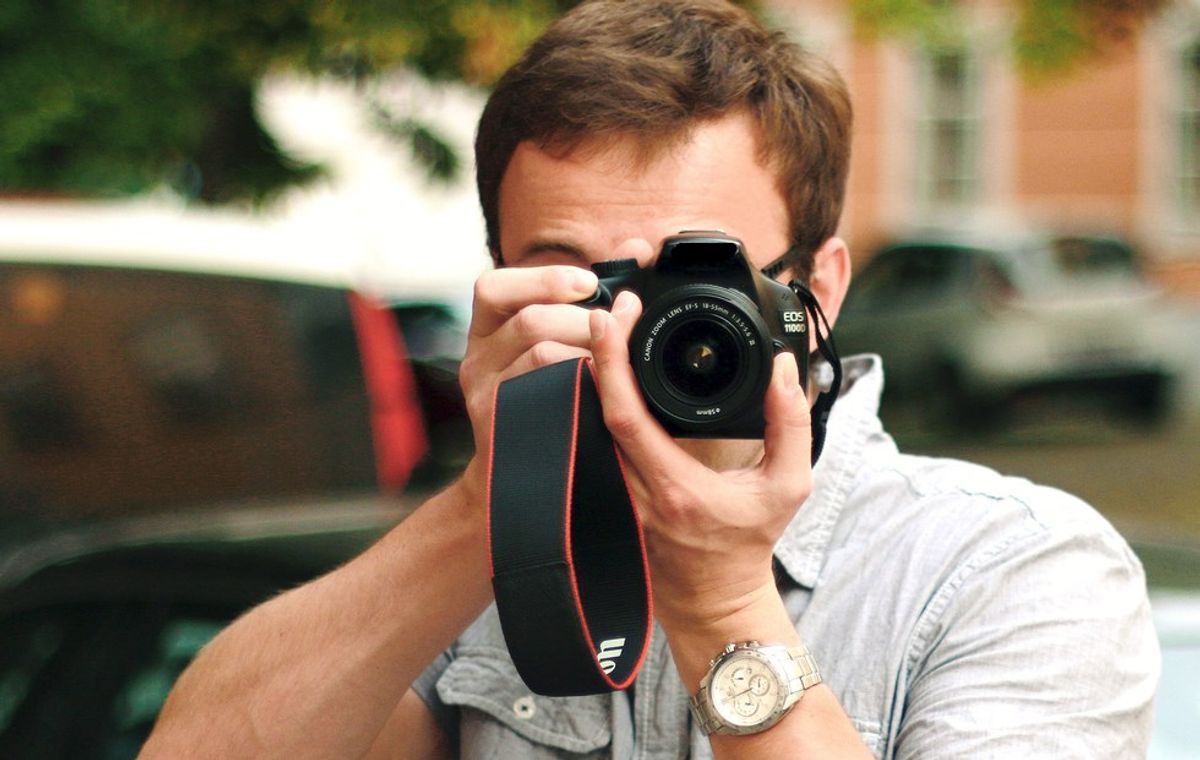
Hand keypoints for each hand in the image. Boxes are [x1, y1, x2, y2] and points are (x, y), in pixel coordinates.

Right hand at [457, 265, 599, 497]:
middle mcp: (477, 361)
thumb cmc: (556, 399)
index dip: (542, 278)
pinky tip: (602, 389)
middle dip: (583, 320)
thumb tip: (638, 246)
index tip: (590, 284)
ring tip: (616, 359)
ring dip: (589, 351)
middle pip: (528, 321)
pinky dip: (581, 385)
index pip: (492, 287)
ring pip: (541, 355)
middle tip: (619, 328)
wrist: (527, 480)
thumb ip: (593, 295)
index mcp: (487, 331)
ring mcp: (485, 397)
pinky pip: (546, 397)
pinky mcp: (504, 429)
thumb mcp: (562, 342)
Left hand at [587, 291, 813, 630]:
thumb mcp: (788, 487)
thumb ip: (791, 426)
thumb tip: (782, 369)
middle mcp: (633, 490)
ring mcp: (614, 494)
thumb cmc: (749, 544)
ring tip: (606, 323)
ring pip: (585, 421)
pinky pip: (591, 437)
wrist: (712, 601)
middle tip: (609, 305)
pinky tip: (602, 366)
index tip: (613, 315)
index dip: (611, 361)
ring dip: (590, 369)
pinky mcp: (608, 493)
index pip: (624, 415)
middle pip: (592, 408)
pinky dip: (594, 397)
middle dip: (594, 349)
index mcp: (673, 487)